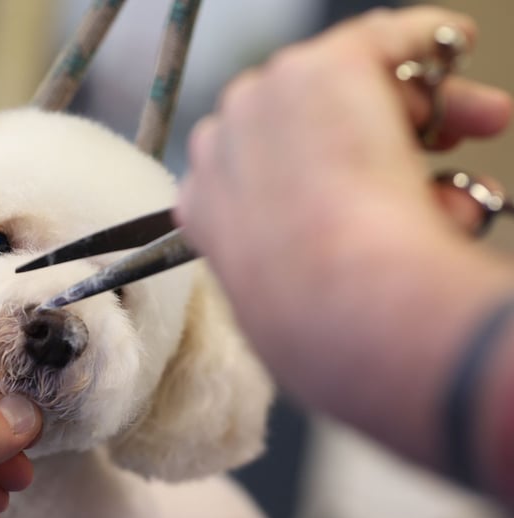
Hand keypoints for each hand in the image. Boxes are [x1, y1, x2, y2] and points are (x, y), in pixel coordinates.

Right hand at [178, 6, 513, 464]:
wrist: (336, 300)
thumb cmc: (316, 323)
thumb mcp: (279, 305)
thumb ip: (288, 271)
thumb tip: (328, 270)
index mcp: (202, 205)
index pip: (253, 163)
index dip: (316, 169)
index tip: (365, 186)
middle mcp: (222, 142)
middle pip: (297, 113)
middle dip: (370, 128)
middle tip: (440, 148)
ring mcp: (267, 98)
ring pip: (339, 79)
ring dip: (406, 105)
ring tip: (470, 134)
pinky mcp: (324, 67)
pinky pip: (384, 38)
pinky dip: (427, 40)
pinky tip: (455, 45)